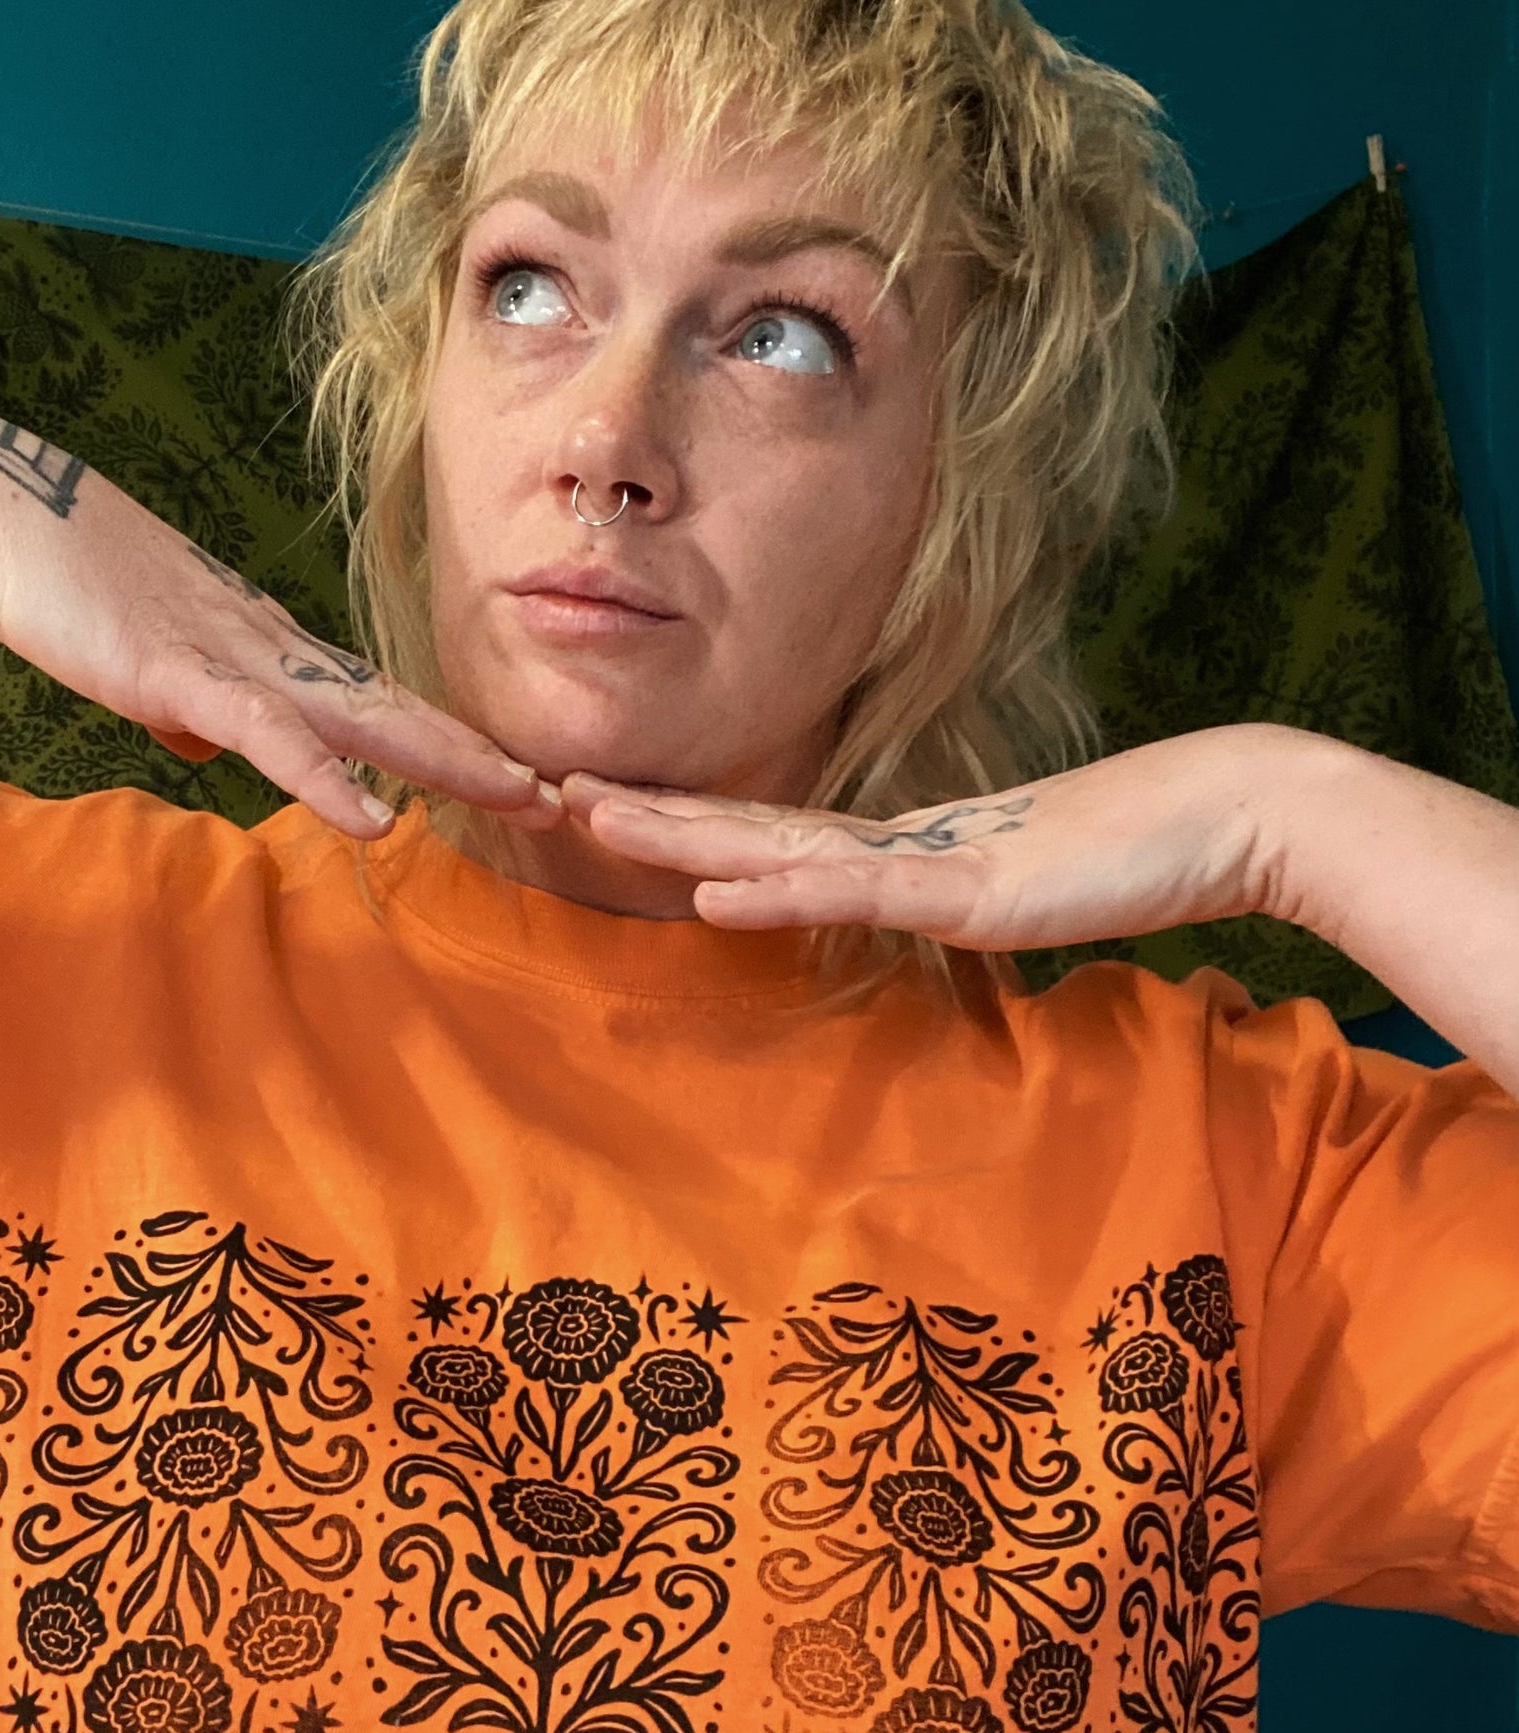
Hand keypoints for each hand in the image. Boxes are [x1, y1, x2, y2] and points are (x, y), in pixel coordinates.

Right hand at [0, 452, 545, 838]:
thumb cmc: (57, 582)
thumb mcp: (144, 659)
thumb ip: (189, 707)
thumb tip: (211, 749)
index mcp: (262, 650)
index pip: (373, 702)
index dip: (443, 740)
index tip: (508, 776)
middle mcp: (269, 648)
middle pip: (396, 708)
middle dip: (480, 754)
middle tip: (562, 792)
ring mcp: (233, 657)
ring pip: (362, 718)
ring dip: (445, 761)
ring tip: (521, 796)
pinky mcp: (181, 672)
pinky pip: (271, 735)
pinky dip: (326, 779)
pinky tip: (376, 819)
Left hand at [565, 727, 1310, 949]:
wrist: (1219, 819)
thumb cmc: (1126, 851)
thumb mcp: (1010, 888)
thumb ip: (949, 896)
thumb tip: (913, 907)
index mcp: (895, 848)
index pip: (767, 837)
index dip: (683, 822)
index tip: (604, 808)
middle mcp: (890, 845)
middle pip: (746, 827)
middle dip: (647, 812)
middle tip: (551, 788)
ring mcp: (921, 862)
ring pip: (775, 846)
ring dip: (679, 832)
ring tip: (591, 814)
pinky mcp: (963, 890)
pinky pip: (854, 893)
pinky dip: (777, 891)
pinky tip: (709, 889)